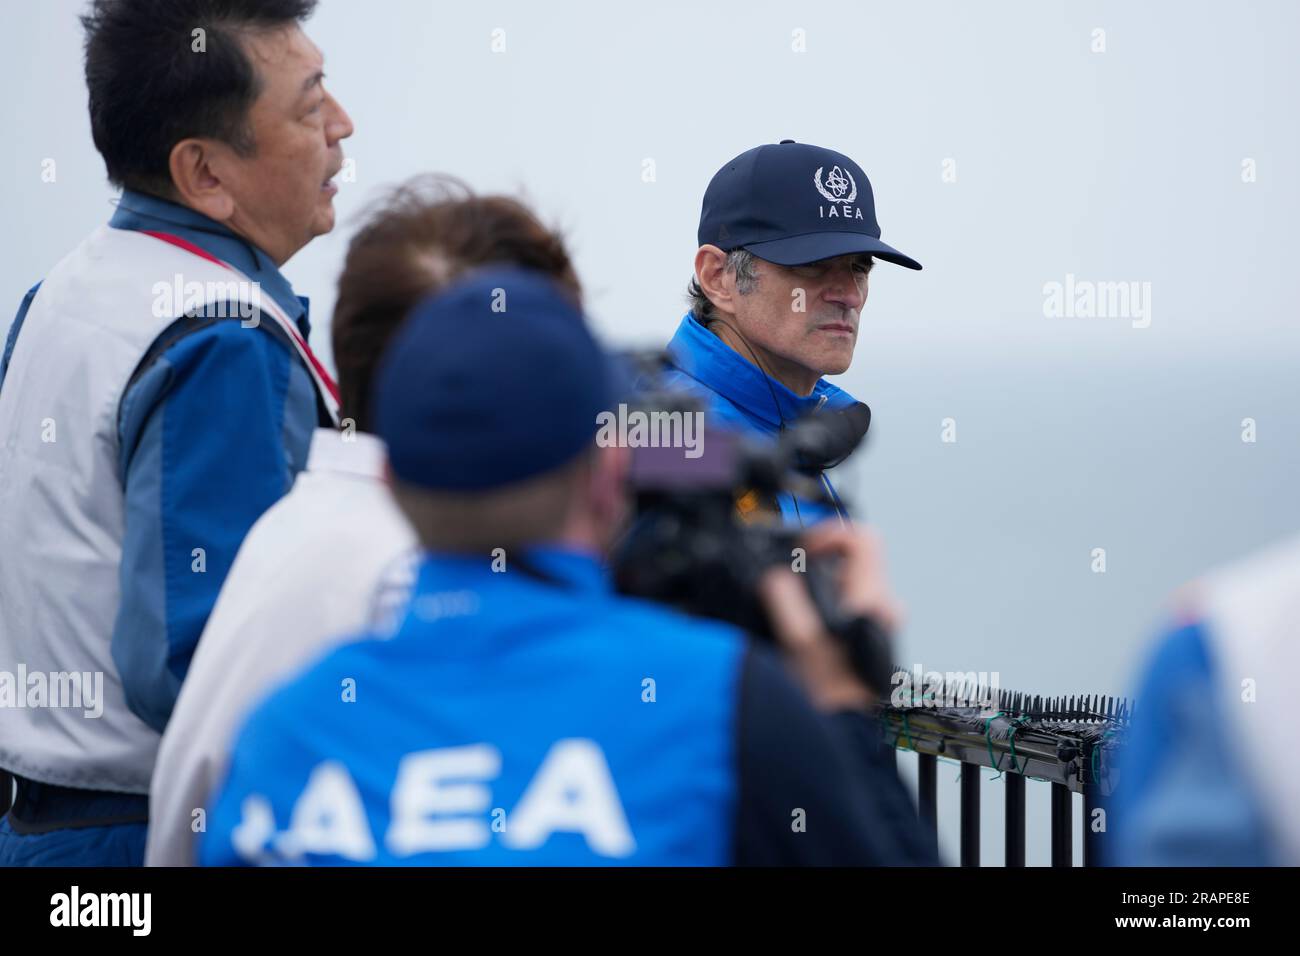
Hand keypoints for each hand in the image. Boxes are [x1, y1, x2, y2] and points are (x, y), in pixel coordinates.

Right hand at [756, 524, 902, 711]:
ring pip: (841, 583)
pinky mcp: (861, 636)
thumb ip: (785, 602)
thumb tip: (775, 576)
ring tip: (789, 612)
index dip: (828, 535)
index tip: (801, 549)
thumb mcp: (801, 646)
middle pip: (848, 559)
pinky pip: (838, 604)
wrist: (848, 735)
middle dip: (812, 564)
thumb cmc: (833, 699)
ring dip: (812, 587)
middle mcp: (879, 607)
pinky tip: (799, 630)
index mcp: (871, 600)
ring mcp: (872, 622)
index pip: (861, 539)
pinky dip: (816, 605)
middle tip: (785, 581)